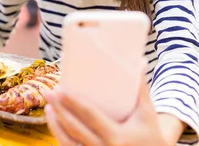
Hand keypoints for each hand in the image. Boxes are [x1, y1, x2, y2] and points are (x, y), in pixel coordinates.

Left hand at [45, 73, 184, 145]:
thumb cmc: (150, 134)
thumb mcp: (147, 113)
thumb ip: (141, 88)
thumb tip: (139, 60)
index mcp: (117, 137)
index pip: (90, 116)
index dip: (73, 103)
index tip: (60, 90)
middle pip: (74, 129)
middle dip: (59, 110)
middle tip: (48, 93)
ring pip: (68, 143)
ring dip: (55, 126)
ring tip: (49, 108)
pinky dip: (62, 139)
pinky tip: (56, 126)